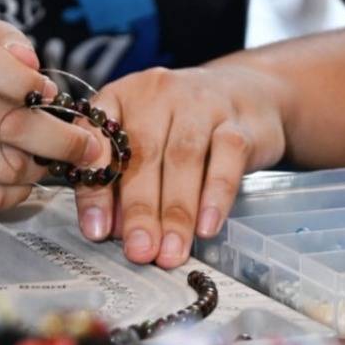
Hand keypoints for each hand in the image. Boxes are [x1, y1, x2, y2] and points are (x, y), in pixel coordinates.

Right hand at [0, 2, 102, 210]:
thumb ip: (1, 40)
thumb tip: (33, 70)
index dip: (25, 84)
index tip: (49, 96)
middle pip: (5, 123)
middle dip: (57, 139)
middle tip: (82, 145)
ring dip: (36, 169)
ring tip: (48, 161)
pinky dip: (12, 193)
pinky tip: (20, 181)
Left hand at [73, 65, 286, 267]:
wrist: (248, 93)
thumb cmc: (182, 127)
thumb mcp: (144, 144)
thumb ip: (122, 183)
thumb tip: (112, 229)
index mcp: (121, 97)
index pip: (99, 143)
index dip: (96, 190)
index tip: (97, 231)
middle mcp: (157, 94)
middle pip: (144, 155)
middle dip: (140, 211)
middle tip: (139, 251)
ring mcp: (200, 104)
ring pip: (183, 159)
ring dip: (176, 213)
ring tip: (170, 252)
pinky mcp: (237, 121)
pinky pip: (225, 158)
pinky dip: (215, 196)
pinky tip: (206, 226)